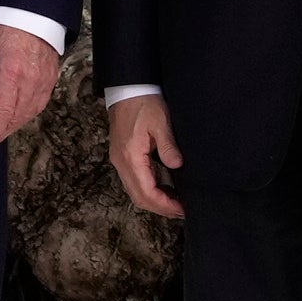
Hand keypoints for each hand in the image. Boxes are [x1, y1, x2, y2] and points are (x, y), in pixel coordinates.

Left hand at [0, 21, 59, 149]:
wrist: (31, 11)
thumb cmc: (3, 26)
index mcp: (10, 73)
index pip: (2, 111)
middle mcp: (30, 80)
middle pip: (17, 116)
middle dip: (4, 130)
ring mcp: (44, 80)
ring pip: (31, 111)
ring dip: (16, 124)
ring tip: (3, 129)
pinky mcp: (51, 77)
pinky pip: (41, 102)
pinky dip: (29, 112)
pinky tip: (19, 115)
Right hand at [105, 92, 181, 219]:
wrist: (127, 89)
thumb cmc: (144, 103)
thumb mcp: (161, 122)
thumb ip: (168, 146)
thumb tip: (178, 165)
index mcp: (130, 156)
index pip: (146, 192)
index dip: (164, 204)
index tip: (182, 208)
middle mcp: (121, 163)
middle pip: (138, 197)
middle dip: (160, 208)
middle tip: (181, 211)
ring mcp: (119, 161)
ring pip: (135, 192)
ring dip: (154, 201)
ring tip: (175, 203)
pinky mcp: (122, 157)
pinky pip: (134, 182)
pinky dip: (148, 191)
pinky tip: (164, 189)